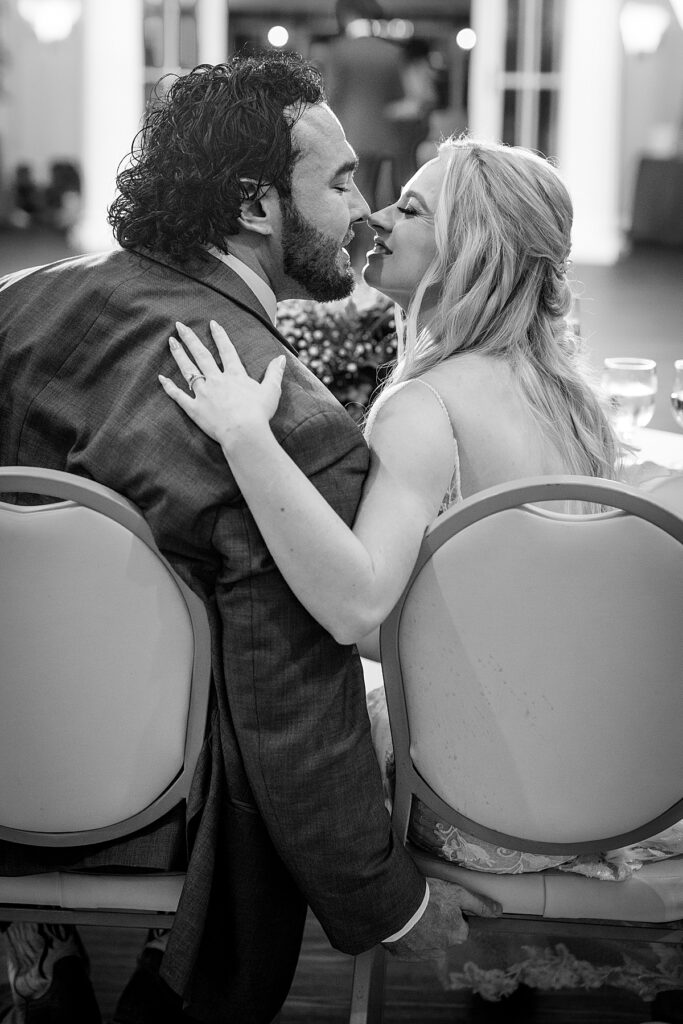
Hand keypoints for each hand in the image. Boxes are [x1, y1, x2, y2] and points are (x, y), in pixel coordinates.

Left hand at [158, 320, 285, 449]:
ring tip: (171, 342)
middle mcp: (216, 380)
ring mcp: (203, 393)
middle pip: (201, 355)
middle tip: (180, 325)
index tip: (212, 324)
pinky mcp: (195, 409)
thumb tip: (282, 358)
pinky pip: (179, 396)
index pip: (226, 350)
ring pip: (188, 370)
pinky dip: (169, 387)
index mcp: (234, 375)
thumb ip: (275, 373)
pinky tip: (161, 378)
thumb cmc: (259, 414)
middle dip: (190, 338)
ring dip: (179, 355)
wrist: (244, 432)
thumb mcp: (271, 391)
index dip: (220, 336)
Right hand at [382, 878, 500, 983]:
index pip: (460, 926)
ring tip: (411, 912)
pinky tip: (401, 922)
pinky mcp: (402, 955)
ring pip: (425, 941)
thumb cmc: (429, 897)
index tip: (440, 902)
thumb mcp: (458, 894)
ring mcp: (421, 955)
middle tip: (426, 905)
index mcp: (457, 935)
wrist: (394, 905)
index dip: (451, 912)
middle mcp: (442, 950)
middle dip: (437, 923)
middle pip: (443, 934)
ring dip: (421, 930)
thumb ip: (479, 904)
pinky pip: (408, 946)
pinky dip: (406, 936)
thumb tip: (499, 911)